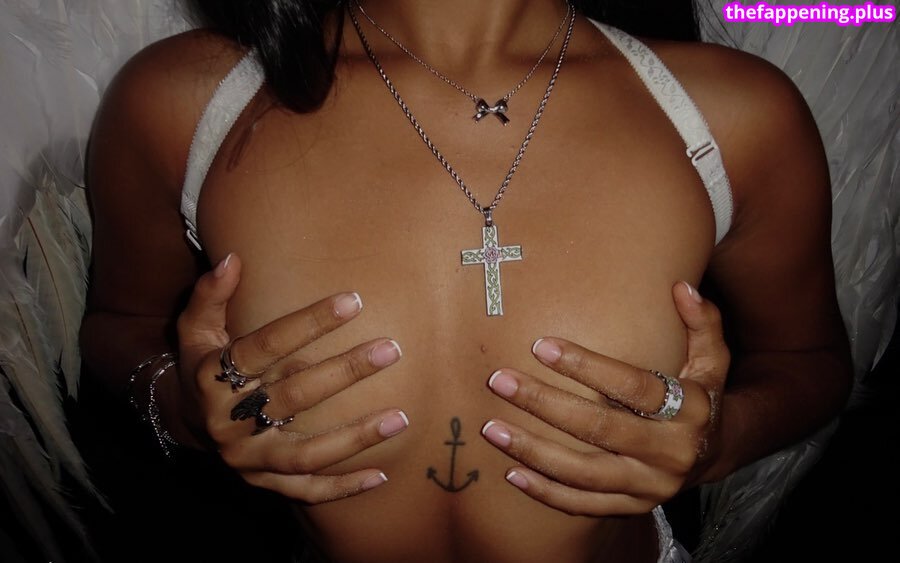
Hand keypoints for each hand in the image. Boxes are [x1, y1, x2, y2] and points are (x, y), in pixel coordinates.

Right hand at [171, 253, 408, 502]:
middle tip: (391, 349)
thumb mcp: (195, 328)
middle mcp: (229, 422)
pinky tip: (381, 475)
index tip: (354, 302)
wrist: (184, 422)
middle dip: (345, 372)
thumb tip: (233, 259)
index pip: (266, 347)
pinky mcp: (262, 484)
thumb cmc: (201, 364)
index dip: (309, 323)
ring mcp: (246, 459)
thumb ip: (211, 295)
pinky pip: (305, 491)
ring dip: (355, 437)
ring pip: (305, 452)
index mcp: (212, 378)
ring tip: (401, 417)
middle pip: (293, 396)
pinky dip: (342, 488)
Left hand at [481, 281, 728, 514]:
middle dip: (545, 403)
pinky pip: (583, 505)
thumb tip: (680, 287)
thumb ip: (701, 322)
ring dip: (534, 450)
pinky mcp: (632, 507)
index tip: (541, 346)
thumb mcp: (712, 359)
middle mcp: (671, 453)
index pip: (634, 387)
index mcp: (690, 410)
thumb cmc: (698, 394)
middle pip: (601, 428)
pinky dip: (546, 492)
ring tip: (492, 429)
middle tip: (501, 380)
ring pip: (584, 473)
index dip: (588, 366)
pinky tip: (512, 473)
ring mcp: (650, 486)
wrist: (713, 455)